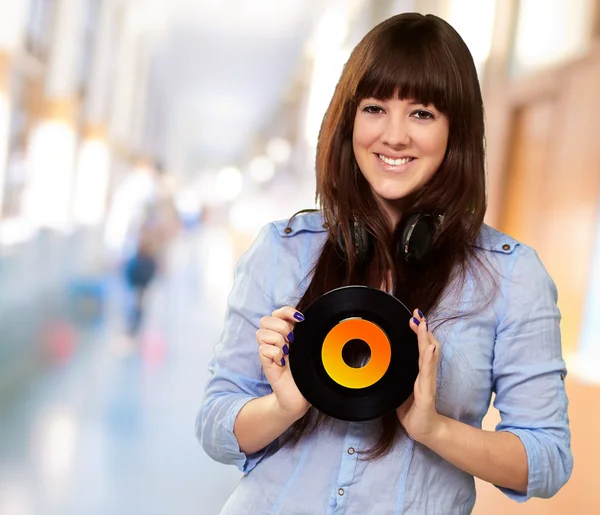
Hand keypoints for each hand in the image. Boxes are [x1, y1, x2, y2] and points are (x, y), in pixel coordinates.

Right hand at [256, 306, 309, 419]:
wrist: (300, 395)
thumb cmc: (305, 370)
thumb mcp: (306, 346)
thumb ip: (302, 332)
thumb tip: (303, 319)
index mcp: (285, 332)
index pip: (278, 312)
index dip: (287, 312)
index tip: (300, 320)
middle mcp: (274, 339)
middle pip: (266, 319)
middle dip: (281, 327)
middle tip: (292, 340)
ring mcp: (268, 351)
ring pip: (261, 333)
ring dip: (277, 340)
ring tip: (287, 352)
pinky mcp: (265, 363)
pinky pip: (263, 349)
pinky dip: (275, 354)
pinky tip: (283, 362)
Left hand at [396, 309, 442, 444]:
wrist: (426, 431)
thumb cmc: (412, 410)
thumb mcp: (399, 389)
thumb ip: (395, 376)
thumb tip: (380, 363)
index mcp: (419, 372)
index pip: (421, 348)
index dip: (419, 332)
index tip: (414, 318)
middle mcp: (425, 374)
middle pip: (427, 346)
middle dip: (423, 330)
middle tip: (418, 314)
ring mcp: (427, 382)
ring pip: (428, 355)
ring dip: (425, 338)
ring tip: (423, 324)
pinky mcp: (426, 393)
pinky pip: (428, 373)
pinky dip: (429, 359)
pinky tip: (429, 348)